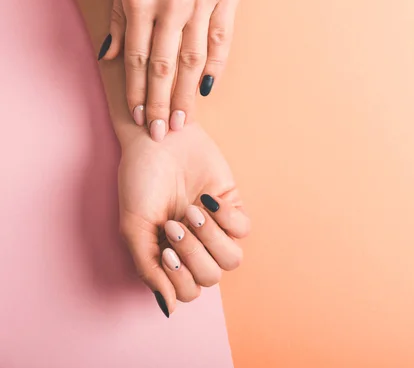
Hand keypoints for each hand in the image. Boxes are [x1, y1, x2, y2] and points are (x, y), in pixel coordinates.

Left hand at [98, 0, 243, 141]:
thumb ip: (118, 13)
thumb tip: (110, 54)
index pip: (136, 56)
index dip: (135, 90)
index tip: (136, 116)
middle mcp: (170, 3)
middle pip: (164, 65)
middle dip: (160, 103)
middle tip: (159, 132)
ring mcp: (202, 0)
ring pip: (193, 58)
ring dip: (186, 93)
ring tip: (182, 120)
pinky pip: (222, 39)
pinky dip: (216, 65)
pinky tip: (207, 88)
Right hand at [118, 122, 249, 316]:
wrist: (158, 139)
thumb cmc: (140, 181)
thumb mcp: (134, 227)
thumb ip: (148, 268)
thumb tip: (169, 308)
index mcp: (170, 257)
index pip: (188, 291)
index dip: (179, 277)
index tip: (164, 248)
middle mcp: (195, 247)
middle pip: (210, 278)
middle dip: (192, 254)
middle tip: (174, 224)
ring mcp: (215, 229)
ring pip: (232, 260)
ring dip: (210, 239)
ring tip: (191, 212)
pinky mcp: (233, 207)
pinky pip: (243, 230)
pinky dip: (226, 219)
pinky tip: (208, 201)